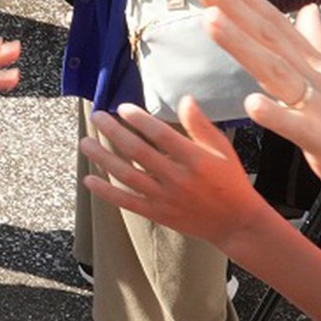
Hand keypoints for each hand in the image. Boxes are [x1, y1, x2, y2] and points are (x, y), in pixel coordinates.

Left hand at [80, 99, 268, 250]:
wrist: (236, 222)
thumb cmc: (230, 180)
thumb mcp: (222, 149)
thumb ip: (201, 125)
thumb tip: (185, 99)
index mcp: (194, 159)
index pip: (160, 134)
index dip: (139, 119)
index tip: (122, 107)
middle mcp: (177, 178)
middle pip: (137, 152)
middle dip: (113, 132)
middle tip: (96, 116)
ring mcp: (165, 198)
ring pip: (127, 175)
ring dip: (103, 158)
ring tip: (85, 142)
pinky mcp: (158, 214)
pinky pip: (127, 201)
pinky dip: (106, 191)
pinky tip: (89, 179)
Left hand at [197, 0, 320, 237]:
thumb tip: (305, 11)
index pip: (277, 27)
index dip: (245, 0)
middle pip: (271, 40)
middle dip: (234, 8)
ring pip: (279, 75)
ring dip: (244, 48)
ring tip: (211, 21)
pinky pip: (304, 132)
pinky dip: (279, 117)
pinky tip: (252, 104)